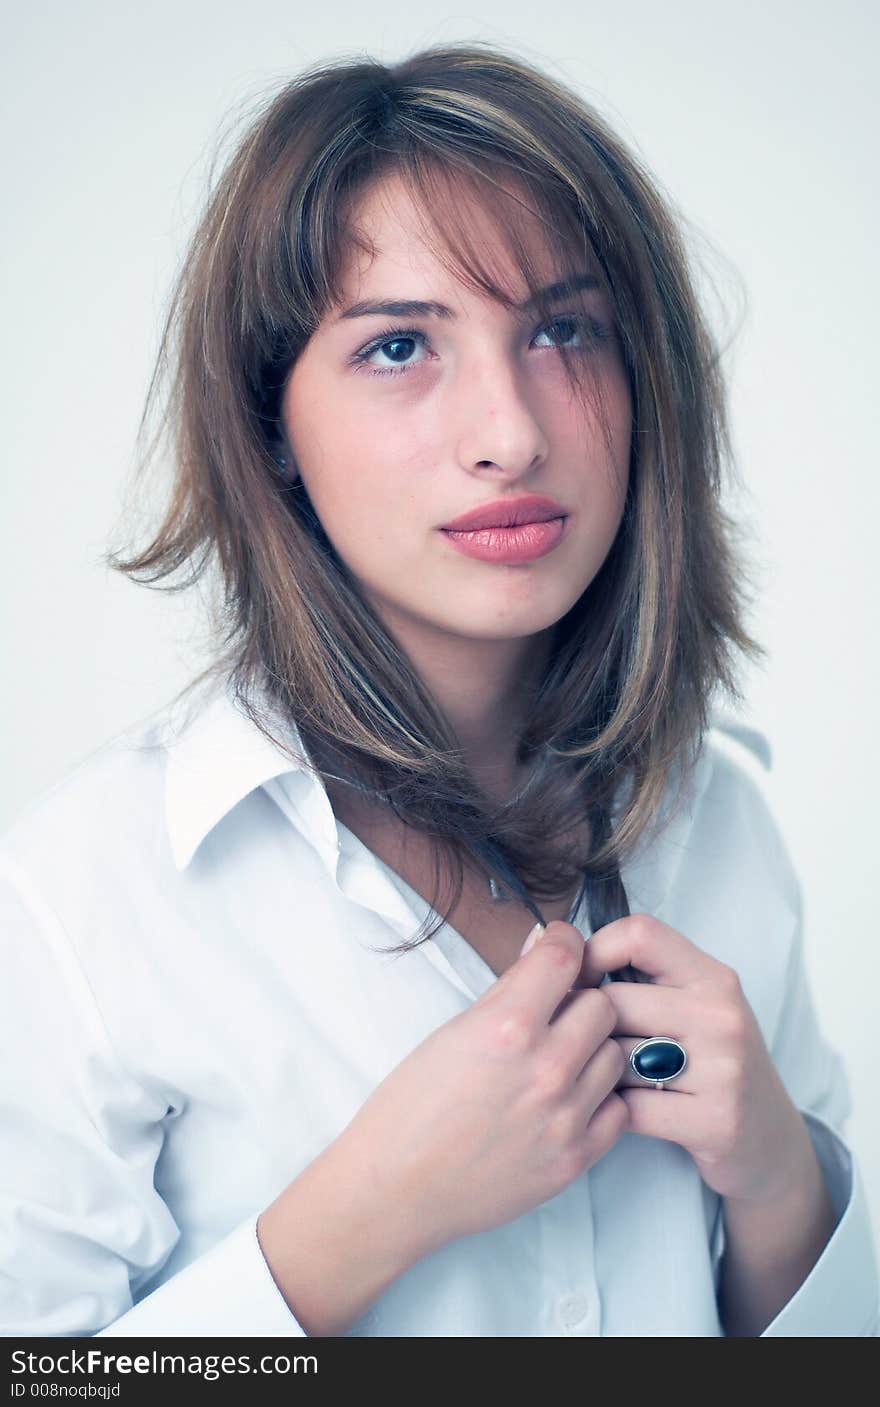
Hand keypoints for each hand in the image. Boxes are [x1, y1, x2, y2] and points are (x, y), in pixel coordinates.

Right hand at [336, 922, 627, 1261]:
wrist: (397, 1188)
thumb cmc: (412, 1108)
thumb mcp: (452, 1032)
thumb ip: (507, 989)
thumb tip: (544, 946)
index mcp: (507, 1028)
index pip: (566, 956)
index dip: (562, 943)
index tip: (558, 948)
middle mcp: (545, 1069)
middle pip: (602, 1004)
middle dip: (580, 999)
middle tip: (556, 1012)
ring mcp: (565, 1117)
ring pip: (615, 1054)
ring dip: (592, 1049)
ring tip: (560, 1059)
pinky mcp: (575, 1158)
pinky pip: (617, 1109)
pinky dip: (598, 1099)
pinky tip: (567, 1098)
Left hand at [579, 914, 816, 1204]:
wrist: (771, 1142)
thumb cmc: (710, 1063)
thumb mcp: (691, 1005)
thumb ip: (633, 973)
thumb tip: (538, 938)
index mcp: (713, 977)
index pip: (638, 934)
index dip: (593, 952)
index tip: (580, 982)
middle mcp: (722, 1015)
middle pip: (612, 1002)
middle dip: (585, 1027)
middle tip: (581, 1046)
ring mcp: (724, 1069)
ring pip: (615, 1056)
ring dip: (596, 1073)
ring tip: (606, 1081)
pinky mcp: (715, 1121)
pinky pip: (629, 1108)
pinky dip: (612, 1112)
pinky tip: (622, 1112)